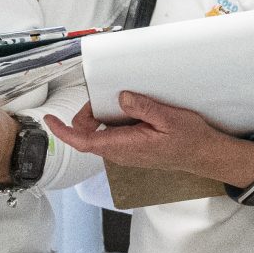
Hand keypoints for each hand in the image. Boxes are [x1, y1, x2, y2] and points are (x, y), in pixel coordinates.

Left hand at [45, 94, 253, 191]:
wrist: (204, 156)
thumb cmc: (189, 140)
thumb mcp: (169, 118)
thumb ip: (143, 108)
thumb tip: (121, 98)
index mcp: (126, 146)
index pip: (85, 141)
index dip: (64, 131)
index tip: (50, 120)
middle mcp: (121, 153)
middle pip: (89, 135)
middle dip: (84, 115)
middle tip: (96, 96)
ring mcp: (126, 153)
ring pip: (100, 135)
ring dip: (97, 118)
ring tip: (108, 100)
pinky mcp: (132, 149)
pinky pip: (112, 136)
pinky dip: (109, 121)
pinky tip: (123, 109)